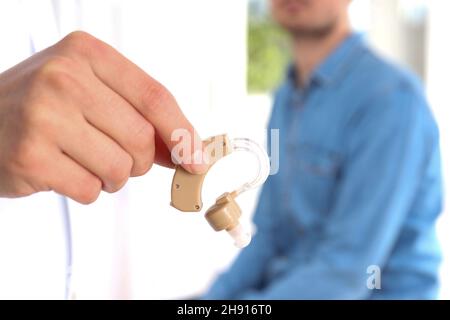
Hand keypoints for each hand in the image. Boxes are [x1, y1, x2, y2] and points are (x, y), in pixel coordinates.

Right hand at [0, 31, 206, 203]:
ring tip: (84, 160)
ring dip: (112, 177)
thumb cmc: (44, 106)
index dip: (182, 132)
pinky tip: (62, 170)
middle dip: (139, 160)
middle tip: (116, 156)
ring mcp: (43, 116)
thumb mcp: (91, 91)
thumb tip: (188, 150)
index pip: (154, 97)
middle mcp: (64, 78)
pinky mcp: (30, 156)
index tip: (197, 159)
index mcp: (87, 53)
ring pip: (119, 169)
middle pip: (142, 139)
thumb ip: (138, 114)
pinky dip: (86, 189)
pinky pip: (90, 190)